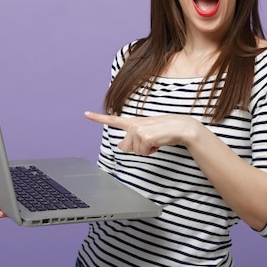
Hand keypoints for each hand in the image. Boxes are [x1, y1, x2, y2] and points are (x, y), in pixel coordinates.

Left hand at [84, 111, 201, 155]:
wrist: (181, 127)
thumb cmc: (165, 131)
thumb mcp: (146, 135)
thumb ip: (132, 140)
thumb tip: (120, 147)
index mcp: (134, 122)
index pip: (113, 120)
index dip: (98, 118)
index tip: (85, 113)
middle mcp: (133, 124)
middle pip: (126, 147)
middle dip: (138, 149)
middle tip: (152, 140)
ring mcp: (138, 130)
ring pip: (135, 151)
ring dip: (147, 150)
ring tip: (157, 140)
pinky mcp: (144, 137)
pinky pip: (143, 152)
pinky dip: (152, 151)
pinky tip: (159, 142)